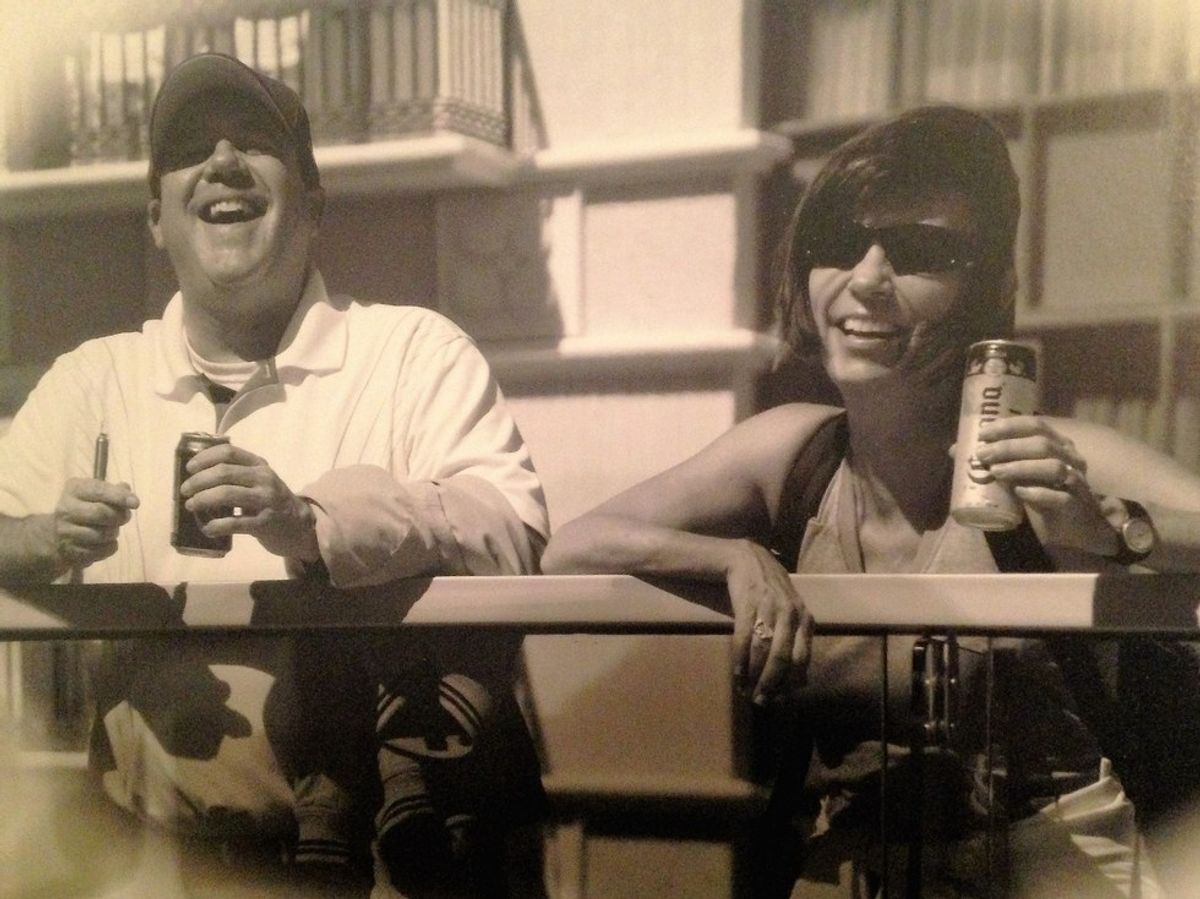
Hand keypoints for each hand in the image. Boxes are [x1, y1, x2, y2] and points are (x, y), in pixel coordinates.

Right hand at [53, 478, 138, 570]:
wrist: (59, 536)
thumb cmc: (86, 508)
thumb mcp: (98, 494)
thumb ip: (114, 490)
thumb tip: (126, 489)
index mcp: (74, 489)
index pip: (99, 491)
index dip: (120, 497)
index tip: (136, 503)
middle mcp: (66, 509)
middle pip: (102, 513)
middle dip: (120, 516)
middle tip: (125, 518)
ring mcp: (65, 532)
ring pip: (103, 534)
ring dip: (114, 533)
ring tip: (111, 529)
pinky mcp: (71, 552)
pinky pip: (102, 551)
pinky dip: (110, 547)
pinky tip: (104, 542)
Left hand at [180, 442, 319, 561]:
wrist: (298, 525)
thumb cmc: (270, 500)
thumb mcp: (259, 479)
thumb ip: (237, 472)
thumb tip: (196, 473)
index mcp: (259, 465)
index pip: (228, 452)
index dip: (204, 458)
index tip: (189, 468)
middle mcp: (264, 479)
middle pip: (224, 472)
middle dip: (198, 481)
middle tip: (185, 491)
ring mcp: (265, 501)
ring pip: (226, 494)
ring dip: (202, 500)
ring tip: (191, 505)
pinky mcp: (264, 523)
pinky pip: (234, 523)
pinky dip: (215, 526)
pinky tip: (207, 528)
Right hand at [725, 540, 811, 705]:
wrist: (747, 559)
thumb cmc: (770, 592)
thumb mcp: (790, 614)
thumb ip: (796, 643)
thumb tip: (801, 682)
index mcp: (805, 619)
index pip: (802, 659)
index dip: (790, 683)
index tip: (779, 700)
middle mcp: (791, 613)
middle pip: (782, 658)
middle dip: (770, 683)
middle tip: (760, 700)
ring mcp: (769, 607)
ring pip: (762, 650)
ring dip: (753, 674)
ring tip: (746, 690)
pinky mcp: (747, 603)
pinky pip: (743, 638)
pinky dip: (739, 659)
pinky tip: (736, 673)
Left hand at [974, 416, 1114, 554]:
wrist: (1075, 526)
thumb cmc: (1045, 494)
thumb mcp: (1019, 475)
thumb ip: (996, 461)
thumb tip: (955, 450)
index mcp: (1057, 445)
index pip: (1035, 425)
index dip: (1009, 426)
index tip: (983, 433)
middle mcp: (1070, 458)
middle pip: (1042, 444)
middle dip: (1009, 447)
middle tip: (983, 455)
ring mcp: (1076, 481)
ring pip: (1052, 467)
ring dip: (1021, 467)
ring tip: (996, 472)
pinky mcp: (1075, 505)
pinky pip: (1060, 496)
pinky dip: (1038, 493)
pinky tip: (1020, 492)